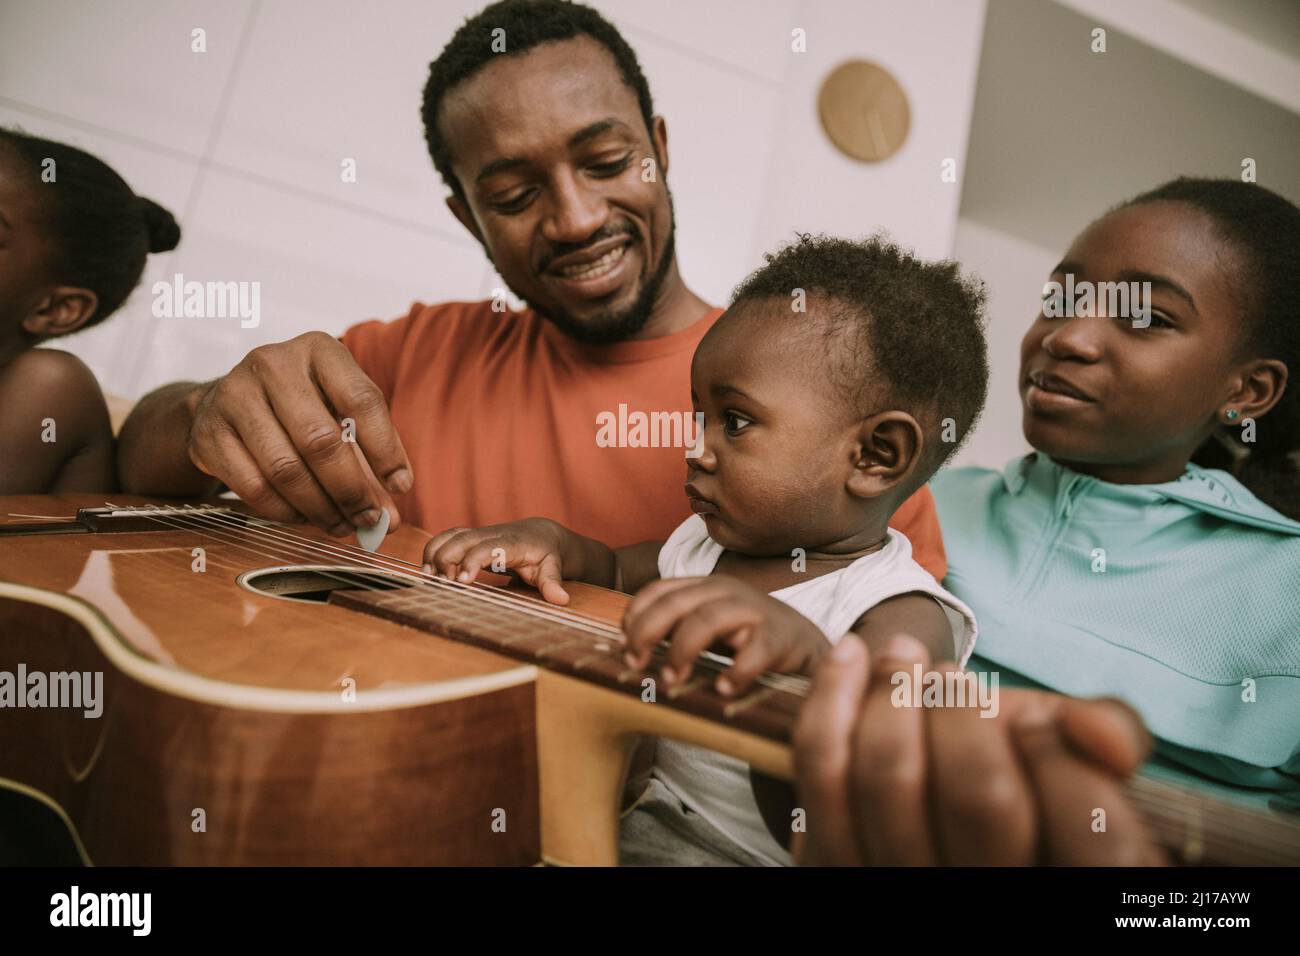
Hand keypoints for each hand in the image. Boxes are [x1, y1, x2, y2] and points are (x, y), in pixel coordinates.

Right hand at [185, 332, 410, 535]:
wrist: (227, 400)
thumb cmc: (300, 405)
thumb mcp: (339, 408)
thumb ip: (370, 455)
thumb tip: (389, 517)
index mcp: (318, 349)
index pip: (361, 400)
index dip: (386, 449)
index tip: (400, 486)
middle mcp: (273, 364)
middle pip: (321, 441)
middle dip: (351, 490)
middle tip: (370, 519)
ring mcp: (234, 397)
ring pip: (286, 469)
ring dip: (320, 509)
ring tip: (342, 526)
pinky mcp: (209, 434)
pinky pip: (253, 487)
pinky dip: (285, 512)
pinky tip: (304, 517)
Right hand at [423, 518, 575, 604]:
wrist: (542, 534)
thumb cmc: (546, 554)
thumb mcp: (553, 567)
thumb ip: (553, 582)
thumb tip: (561, 600)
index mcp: (511, 543)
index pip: (485, 548)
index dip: (471, 562)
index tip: (461, 582)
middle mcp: (491, 535)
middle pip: (460, 540)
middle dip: (446, 561)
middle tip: (443, 586)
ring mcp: (478, 534)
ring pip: (449, 536)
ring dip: (434, 555)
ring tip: (430, 580)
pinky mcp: (469, 537)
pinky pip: (446, 538)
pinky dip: (433, 552)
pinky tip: (429, 573)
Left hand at [622, 576, 828, 696]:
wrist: (806, 646)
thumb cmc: (748, 638)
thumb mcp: (708, 627)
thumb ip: (673, 630)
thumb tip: (625, 647)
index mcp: (705, 587)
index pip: (658, 590)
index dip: (634, 617)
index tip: (622, 648)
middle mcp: (727, 591)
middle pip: (676, 602)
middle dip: (648, 632)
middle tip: (636, 665)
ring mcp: (755, 611)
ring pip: (708, 618)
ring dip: (682, 649)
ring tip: (672, 679)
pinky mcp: (780, 637)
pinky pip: (755, 650)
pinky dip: (736, 670)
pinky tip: (723, 689)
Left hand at [792, 634, 1165, 865]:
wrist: (920, 810)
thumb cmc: (1009, 768)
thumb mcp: (1070, 752)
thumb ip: (1109, 733)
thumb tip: (1105, 739)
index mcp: (1065, 877)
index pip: (1088, 837)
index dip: (1058, 759)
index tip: (1028, 719)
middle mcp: (984, 896)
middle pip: (980, 795)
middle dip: (965, 711)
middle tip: (954, 677)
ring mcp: (901, 885)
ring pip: (891, 775)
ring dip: (894, 694)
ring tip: (905, 655)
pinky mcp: (829, 862)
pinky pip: (819, 769)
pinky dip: (831, 695)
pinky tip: (851, 653)